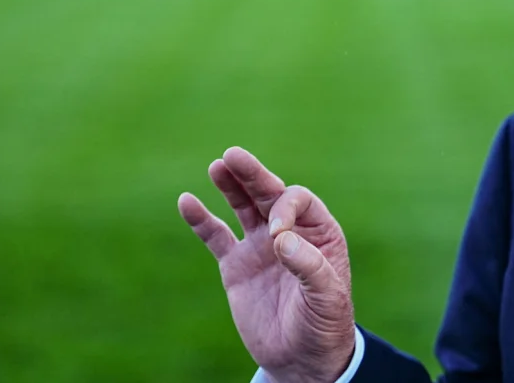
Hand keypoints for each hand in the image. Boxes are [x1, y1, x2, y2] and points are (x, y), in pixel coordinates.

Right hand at [178, 147, 355, 382]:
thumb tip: (280, 239)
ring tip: (218, 165)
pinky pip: (215, 236)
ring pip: (243, 206)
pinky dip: (201, 219)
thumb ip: (309, 266)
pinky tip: (187, 200)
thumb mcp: (327, 296)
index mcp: (318, 232)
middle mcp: (289, 232)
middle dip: (253, 175)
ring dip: (231, 185)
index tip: (275, 235)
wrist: (301, 358)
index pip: (297, 201)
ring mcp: (260, 247)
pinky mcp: (235, 265)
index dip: (284, 208)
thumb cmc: (324, 324)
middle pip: (269, 193)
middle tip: (233, 155)